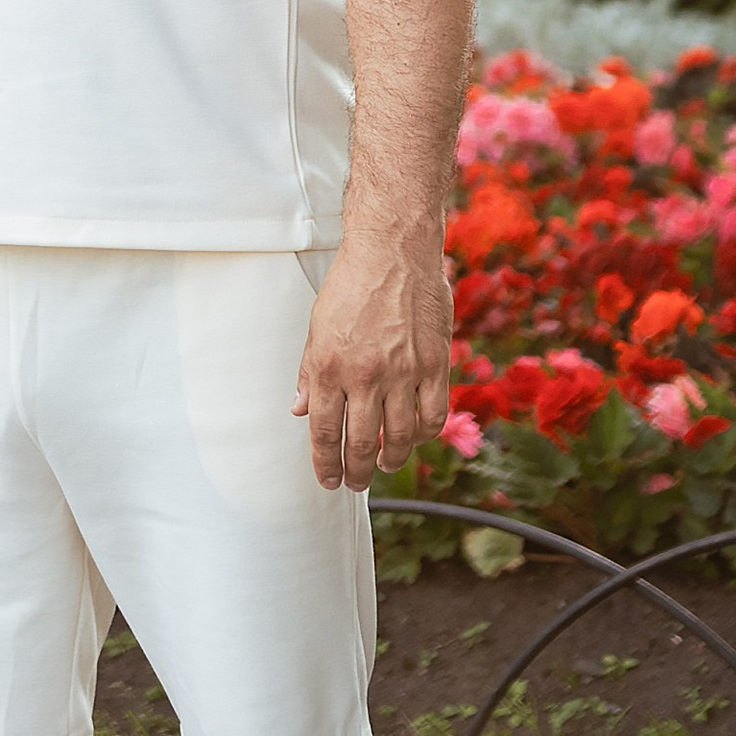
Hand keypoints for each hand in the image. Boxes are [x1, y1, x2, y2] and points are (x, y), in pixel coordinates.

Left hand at [292, 240, 451, 490]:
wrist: (392, 252)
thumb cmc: (351, 286)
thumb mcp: (316, 328)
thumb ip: (310, 373)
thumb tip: (301, 410)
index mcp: (329, 367)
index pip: (325, 432)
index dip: (325, 464)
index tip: (327, 480)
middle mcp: (365, 375)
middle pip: (361, 443)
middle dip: (356, 472)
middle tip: (354, 483)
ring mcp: (403, 372)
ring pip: (399, 437)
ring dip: (391, 460)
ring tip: (385, 466)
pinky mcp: (434, 364)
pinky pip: (432, 414)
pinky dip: (424, 434)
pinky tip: (415, 437)